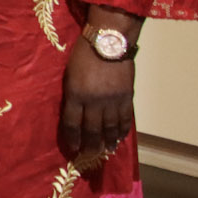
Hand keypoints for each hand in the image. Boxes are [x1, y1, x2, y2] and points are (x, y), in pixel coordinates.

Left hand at [61, 45, 134, 167]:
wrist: (108, 42)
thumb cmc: (83, 54)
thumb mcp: (70, 74)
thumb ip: (72, 94)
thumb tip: (74, 112)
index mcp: (75, 94)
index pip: (71, 123)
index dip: (72, 138)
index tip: (72, 148)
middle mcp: (94, 101)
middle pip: (91, 130)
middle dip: (90, 145)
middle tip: (88, 156)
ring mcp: (112, 100)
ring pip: (110, 128)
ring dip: (107, 142)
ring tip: (105, 152)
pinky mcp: (127, 97)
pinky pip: (125, 119)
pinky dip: (122, 131)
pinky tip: (119, 138)